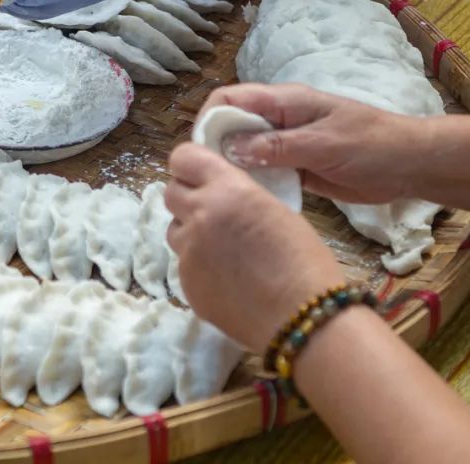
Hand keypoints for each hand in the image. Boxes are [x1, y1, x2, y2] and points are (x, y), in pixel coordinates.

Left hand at [165, 143, 343, 352]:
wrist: (303, 318)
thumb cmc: (305, 261)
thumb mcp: (275, 210)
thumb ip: (239, 197)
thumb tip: (222, 197)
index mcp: (226, 190)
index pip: (183, 157)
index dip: (190, 164)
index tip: (200, 173)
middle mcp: (199, 216)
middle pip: (170, 192)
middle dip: (187, 197)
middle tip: (212, 210)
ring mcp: (187, 252)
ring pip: (174, 230)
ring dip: (190, 232)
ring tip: (223, 249)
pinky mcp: (185, 283)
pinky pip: (184, 264)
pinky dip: (200, 266)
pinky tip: (228, 280)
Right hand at [201, 83, 425, 203]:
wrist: (409, 166)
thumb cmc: (371, 145)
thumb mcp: (323, 144)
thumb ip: (277, 146)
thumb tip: (230, 149)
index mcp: (282, 103)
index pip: (229, 99)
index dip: (209, 120)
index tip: (202, 150)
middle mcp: (277, 120)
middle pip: (230, 126)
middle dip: (214, 148)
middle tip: (210, 179)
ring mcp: (283, 144)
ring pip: (242, 151)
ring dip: (232, 169)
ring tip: (224, 193)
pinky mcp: (292, 167)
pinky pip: (261, 171)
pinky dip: (251, 183)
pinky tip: (247, 201)